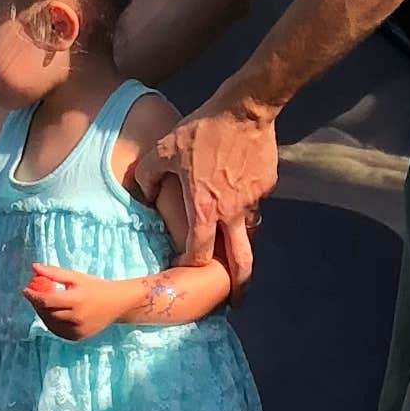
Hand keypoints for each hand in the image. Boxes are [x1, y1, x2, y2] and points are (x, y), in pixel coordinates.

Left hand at [24, 265, 126, 341]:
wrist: (118, 304)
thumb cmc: (96, 287)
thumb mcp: (76, 277)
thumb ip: (54, 273)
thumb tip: (34, 267)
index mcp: (76, 300)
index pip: (47, 300)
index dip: (33, 296)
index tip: (25, 290)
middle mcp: (76, 317)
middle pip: (47, 313)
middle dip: (37, 304)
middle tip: (34, 295)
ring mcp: (78, 330)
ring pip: (51, 324)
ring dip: (42, 314)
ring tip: (43, 303)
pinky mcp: (79, 337)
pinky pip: (59, 331)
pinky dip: (51, 323)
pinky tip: (51, 314)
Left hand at [155, 99, 275, 289]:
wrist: (244, 109)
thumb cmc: (201, 130)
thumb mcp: (163, 150)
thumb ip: (148, 176)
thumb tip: (143, 194)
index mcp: (205, 209)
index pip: (198, 252)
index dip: (189, 265)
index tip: (183, 270)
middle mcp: (232, 212)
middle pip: (240, 261)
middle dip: (240, 286)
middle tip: (237, 301)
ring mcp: (253, 200)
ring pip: (248, 230)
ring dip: (242, 242)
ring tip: (235, 245)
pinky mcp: (266, 186)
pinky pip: (255, 203)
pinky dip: (246, 205)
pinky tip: (236, 190)